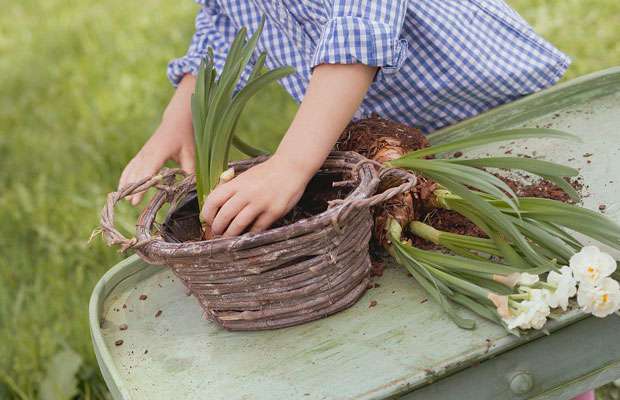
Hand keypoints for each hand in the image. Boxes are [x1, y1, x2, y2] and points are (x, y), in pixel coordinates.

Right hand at [118, 75, 195, 204]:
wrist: (177, 120)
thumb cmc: (185, 137)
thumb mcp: (190, 153)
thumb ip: (190, 170)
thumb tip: (191, 187)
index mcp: (158, 152)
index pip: (148, 172)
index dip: (142, 186)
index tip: (137, 199)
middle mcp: (147, 153)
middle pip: (137, 172)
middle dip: (133, 188)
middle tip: (131, 203)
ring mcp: (143, 153)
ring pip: (131, 169)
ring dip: (126, 183)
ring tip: (123, 198)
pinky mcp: (142, 154)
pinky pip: (130, 166)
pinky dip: (125, 176)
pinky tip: (122, 187)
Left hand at [201, 155, 312, 235]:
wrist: (290, 167)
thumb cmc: (265, 173)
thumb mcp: (245, 176)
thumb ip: (231, 188)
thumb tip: (215, 206)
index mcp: (236, 184)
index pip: (213, 201)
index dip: (207, 214)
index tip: (208, 221)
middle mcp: (246, 193)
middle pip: (224, 216)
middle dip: (218, 229)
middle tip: (218, 233)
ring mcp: (260, 203)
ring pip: (238, 225)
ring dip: (231, 235)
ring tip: (229, 237)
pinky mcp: (274, 212)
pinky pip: (257, 228)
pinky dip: (249, 234)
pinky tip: (247, 235)